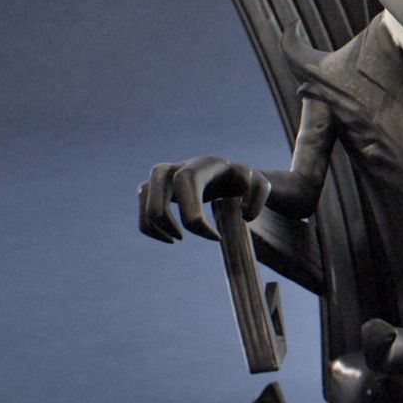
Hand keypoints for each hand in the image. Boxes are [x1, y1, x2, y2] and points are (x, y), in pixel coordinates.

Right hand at [137, 156, 269, 242]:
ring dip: (154, 222)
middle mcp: (179, 165)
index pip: (186, 181)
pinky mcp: (156, 188)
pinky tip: (170, 238)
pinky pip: (142, 206)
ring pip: (143, 193)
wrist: (225, 176)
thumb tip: (244, 213)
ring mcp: (165, 176)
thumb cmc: (241, 183)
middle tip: (184, 237)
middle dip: (166, 216)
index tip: (214, 237)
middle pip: (155, 183)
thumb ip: (260, 194)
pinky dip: (148, 226)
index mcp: (204, 164)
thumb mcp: (260, 184)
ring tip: (176, 239)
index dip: (193, 214)